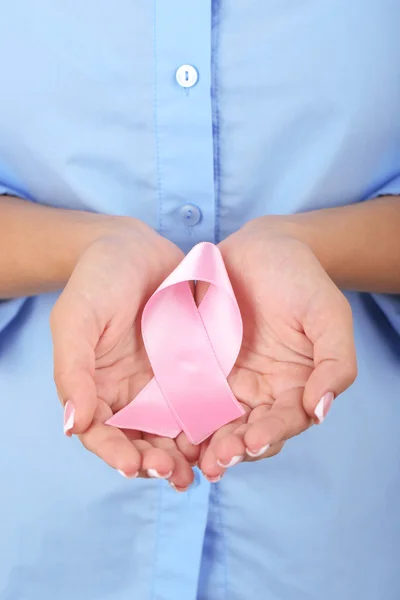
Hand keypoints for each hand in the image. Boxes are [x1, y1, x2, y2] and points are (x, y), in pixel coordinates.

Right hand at [51, 219, 197, 489]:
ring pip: (175, 430)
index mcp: (96, 387)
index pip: (102, 434)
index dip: (115, 455)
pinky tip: (225, 434)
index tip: (133, 467)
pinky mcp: (192, 369)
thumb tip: (72, 426)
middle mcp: (130, 392)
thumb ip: (73, 370)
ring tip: (202, 469)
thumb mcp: (77, 319)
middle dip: (156, 463)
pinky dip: (211, 423)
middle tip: (175, 474)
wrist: (135, 247)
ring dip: (186, 454)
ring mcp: (163, 382)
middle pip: (141, 441)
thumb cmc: (97, 279)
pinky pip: (203, 401)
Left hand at [198, 218, 356, 479]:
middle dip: (231, 450)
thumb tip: (321, 410)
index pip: (283, 422)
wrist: (263, 247)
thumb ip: (335, 363)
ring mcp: (226, 380)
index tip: (253, 442)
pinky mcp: (197, 365)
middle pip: (245, 431)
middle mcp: (259, 391)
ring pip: (213, 421)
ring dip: (202, 442)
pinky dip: (178, 413)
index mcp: (294, 386)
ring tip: (188, 454)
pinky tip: (166, 425)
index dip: (270, 434)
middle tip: (216, 461)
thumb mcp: (328, 315)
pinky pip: (186, 393)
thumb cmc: (302, 279)